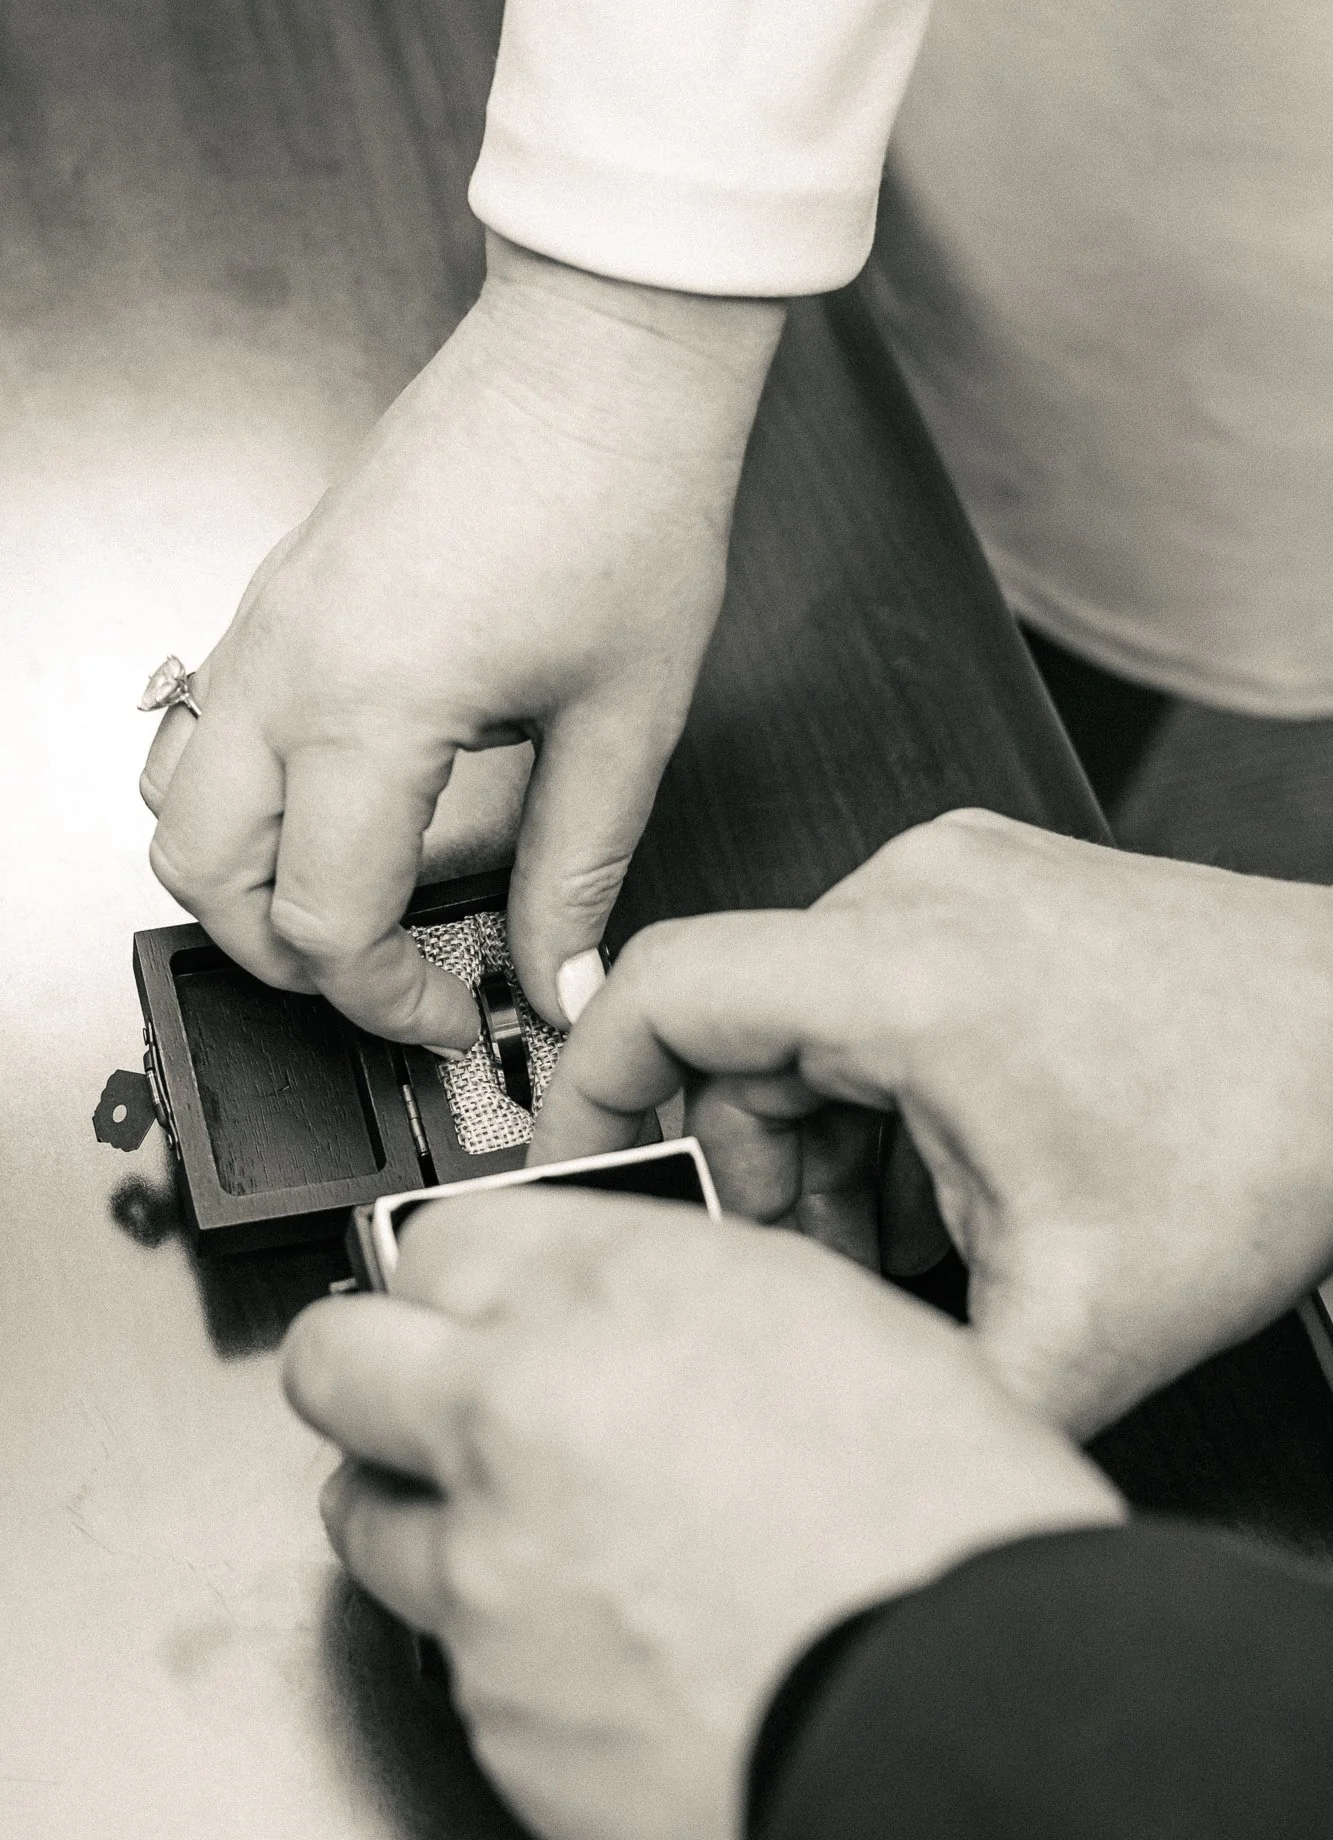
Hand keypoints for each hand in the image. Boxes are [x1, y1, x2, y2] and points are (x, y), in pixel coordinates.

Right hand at [141, 235, 782, 1042]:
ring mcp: (266, 624)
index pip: (325, 920)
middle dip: (289, 959)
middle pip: (205, 880)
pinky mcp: (278, 594)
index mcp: (371, 710)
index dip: (389, 999)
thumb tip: (556, 976)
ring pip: (178, 804)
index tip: (456, 1010)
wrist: (602, 351)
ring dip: (242, 882)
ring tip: (351, 903)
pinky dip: (245, 799)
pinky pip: (206, 727)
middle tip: (391, 974)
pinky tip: (343, 805)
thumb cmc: (625, 501)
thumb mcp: (625, 723)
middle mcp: (289, 668)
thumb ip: (576, 870)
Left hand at [282, 1188, 1120, 1839]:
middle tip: (433, 1396)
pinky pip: (447, 1653)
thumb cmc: (945, 1526)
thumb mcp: (830, 1321)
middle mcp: (517, 1415)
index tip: (468, 1301)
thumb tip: (614, 1306)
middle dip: (376, 1369)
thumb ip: (677, 1292)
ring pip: (363, 1512)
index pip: (434, 1240)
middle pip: (333, 1358)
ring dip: (422, 1510)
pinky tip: (598, 1641)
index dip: (456, 1276)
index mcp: (611, 1295)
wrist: (966, 1722)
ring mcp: (486, 1571)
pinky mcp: (489, 1709)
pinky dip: (500, 1642)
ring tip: (520, 1533)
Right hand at [531, 810, 1332, 1436]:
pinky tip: (956, 1171)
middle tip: (823, 1266)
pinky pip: (875, 989)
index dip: (586, 1094)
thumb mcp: (1078, 1320)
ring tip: (916, 1230)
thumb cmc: (1277, 1127)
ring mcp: (962, 880)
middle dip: (756, 1170)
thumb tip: (819, 1441)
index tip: (574, 1168)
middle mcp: (920, 893)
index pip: (657, 993)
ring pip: (805, 1019)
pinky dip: (884, 1089)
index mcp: (910, 972)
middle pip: (735, 1034)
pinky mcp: (995, 892)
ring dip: (827, 1139)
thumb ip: (916, 1389)